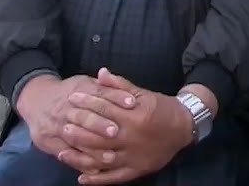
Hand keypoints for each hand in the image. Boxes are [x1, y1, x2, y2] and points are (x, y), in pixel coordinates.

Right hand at [16, 73, 129, 165]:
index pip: (98, 93)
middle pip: (84, 117)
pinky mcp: (48, 142)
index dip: (115, 97)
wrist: (36, 100)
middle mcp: (65, 109)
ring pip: (74, 138)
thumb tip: (114, 79)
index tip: (132, 103)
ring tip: (111, 157)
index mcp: (78, 91)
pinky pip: (65, 154)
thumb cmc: (70, 93)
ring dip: (93, 149)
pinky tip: (95, 169)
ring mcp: (55, 127)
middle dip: (100, 124)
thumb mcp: (85, 83)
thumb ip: (104, 85)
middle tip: (116, 132)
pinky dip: (80, 162)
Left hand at [56, 68, 193, 183]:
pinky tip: (81, 178)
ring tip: (63, 152)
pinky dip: (97, 179)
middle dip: (79, 130)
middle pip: (99, 135)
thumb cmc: (162, 108)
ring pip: (102, 159)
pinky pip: (114, 177)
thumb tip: (101, 73)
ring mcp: (133, 156)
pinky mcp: (136, 170)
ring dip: (81, 157)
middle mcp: (132, 137)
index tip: (72, 99)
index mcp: (135, 116)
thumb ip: (120, 86)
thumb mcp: (144, 93)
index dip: (87, 102)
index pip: (105, 109)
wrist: (185, 127)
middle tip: (63, 125)